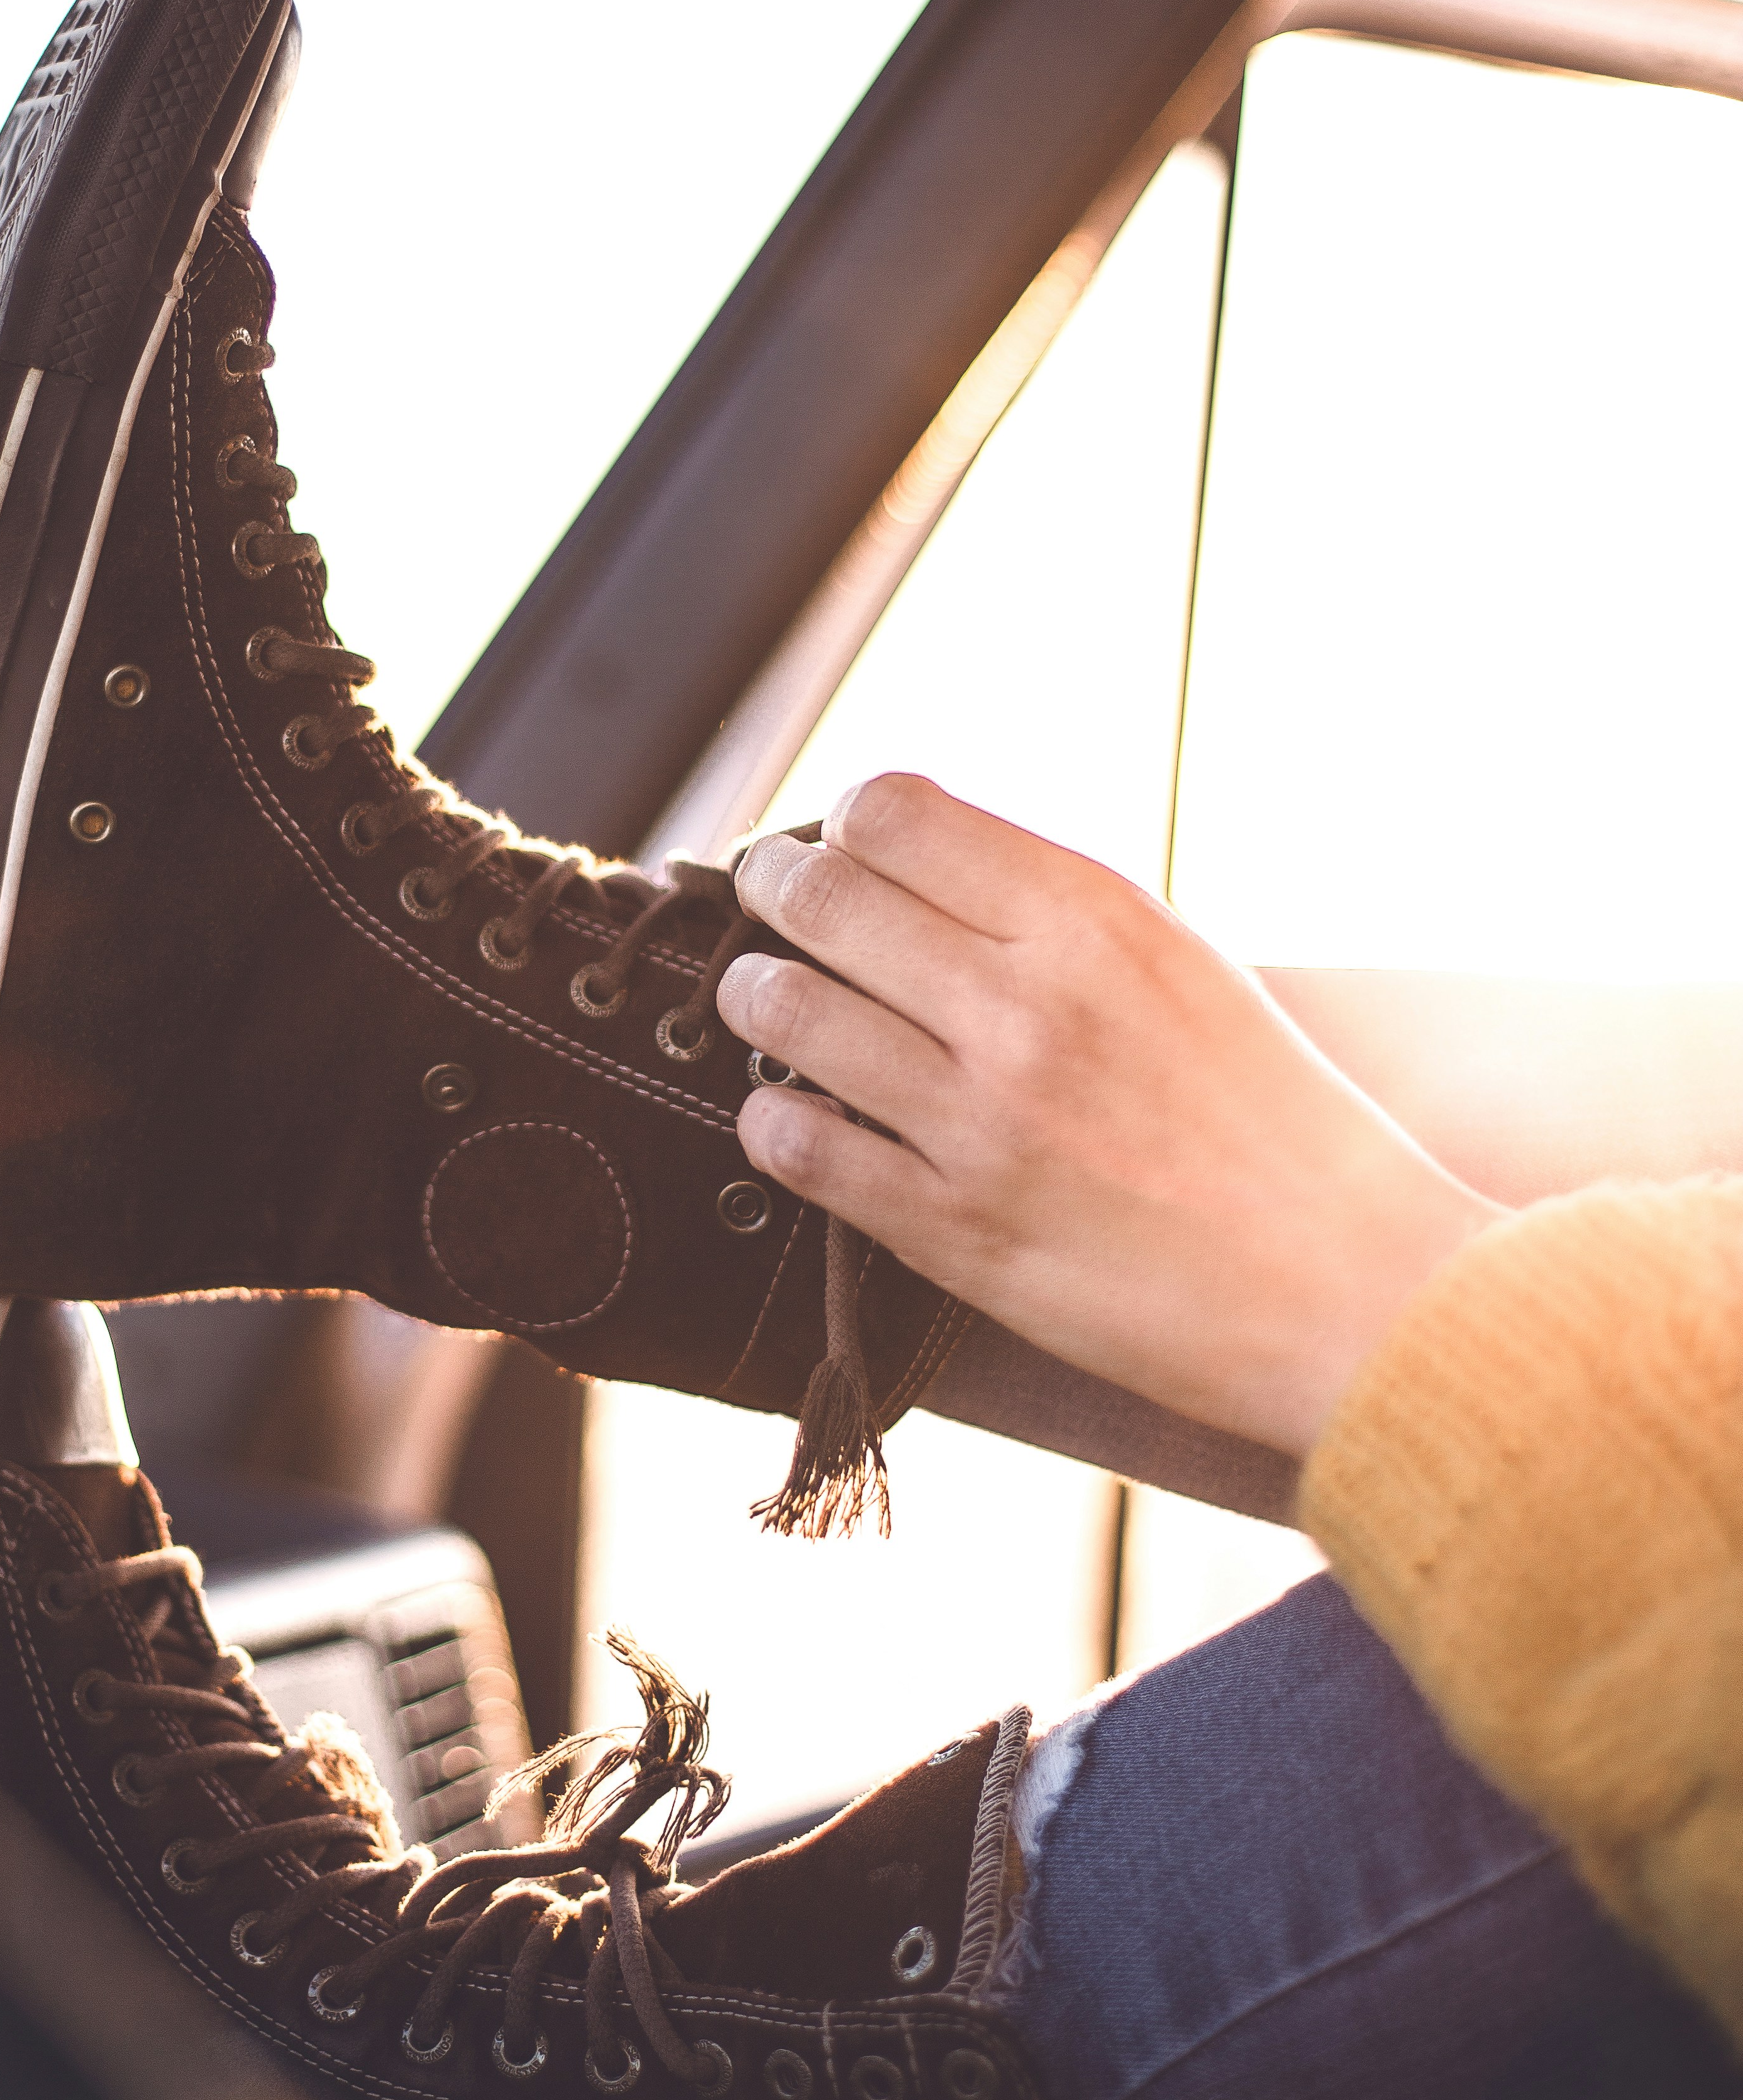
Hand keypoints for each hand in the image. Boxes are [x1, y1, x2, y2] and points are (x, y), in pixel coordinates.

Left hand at [719, 775, 1501, 1456]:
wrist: (1344, 1287)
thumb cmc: (1268, 1120)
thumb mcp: (1177, 964)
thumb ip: (1048, 912)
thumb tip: (915, 866)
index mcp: (1093, 918)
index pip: (894, 812)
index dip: (842, 822)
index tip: (838, 845)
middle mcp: (1028, 1004)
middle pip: (819, 895)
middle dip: (773, 887)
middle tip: (769, 900)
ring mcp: (983, 1120)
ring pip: (785, 1009)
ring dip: (755, 996)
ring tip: (766, 1000)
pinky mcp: (953, 1227)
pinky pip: (798, 1142)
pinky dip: (774, 1117)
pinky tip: (797, 1112)